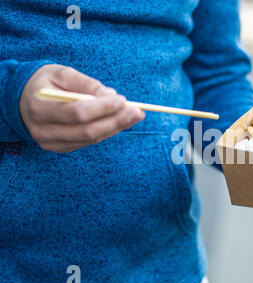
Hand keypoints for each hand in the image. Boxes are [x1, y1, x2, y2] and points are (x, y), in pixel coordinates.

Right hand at [20, 64, 144, 151]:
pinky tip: (119, 122)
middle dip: (116, 121)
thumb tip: (111, 95)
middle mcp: (43, 130)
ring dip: (116, 128)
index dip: (102, 108)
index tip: (122, 100)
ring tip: (135, 116)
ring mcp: (51, 143)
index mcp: (40, 108)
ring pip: (90, 139)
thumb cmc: (45, 82)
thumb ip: (86, 83)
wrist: (22, 99)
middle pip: (87, 131)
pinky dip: (106, 132)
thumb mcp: (61, 73)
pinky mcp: (60, 148)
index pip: (77, 112)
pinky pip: (88, 142)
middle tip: (138, 111)